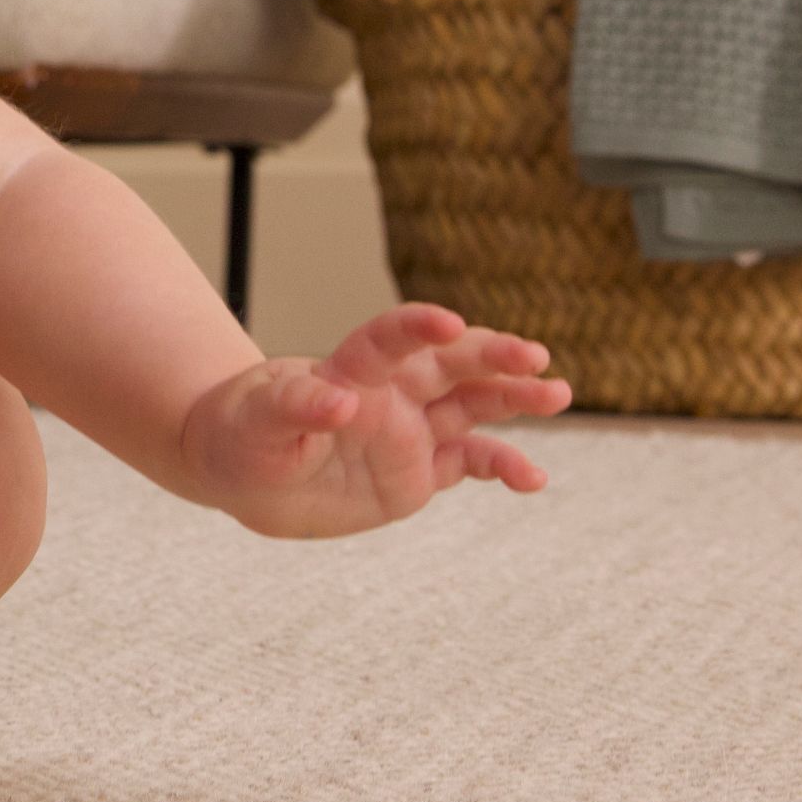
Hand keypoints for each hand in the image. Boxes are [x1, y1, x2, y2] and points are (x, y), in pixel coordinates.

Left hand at [182, 304, 571, 540]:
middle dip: (491, 356)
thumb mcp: (253, 423)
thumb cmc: (242, 435)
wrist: (243, 473)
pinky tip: (533, 478)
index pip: (387, 340)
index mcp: (349, 372)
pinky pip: (469, 462)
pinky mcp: (419, 471)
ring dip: (515, 398)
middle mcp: (389, 395)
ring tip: (559, 393)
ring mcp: (409, 431)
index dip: (416, 328)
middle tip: (535, 355)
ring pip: (472, 406)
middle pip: (448, 364)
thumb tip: (339, 403)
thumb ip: (292, 409)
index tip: (449, 323)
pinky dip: (503, 467)